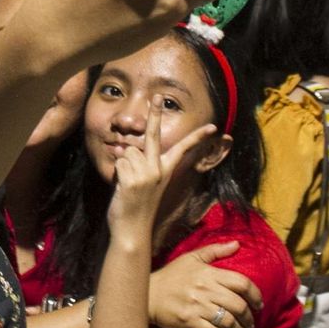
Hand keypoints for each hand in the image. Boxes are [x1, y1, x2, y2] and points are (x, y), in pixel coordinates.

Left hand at [107, 96, 215, 234]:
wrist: (132, 231)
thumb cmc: (136, 207)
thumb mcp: (142, 184)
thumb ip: (138, 165)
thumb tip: (123, 148)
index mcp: (165, 173)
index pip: (183, 150)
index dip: (197, 138)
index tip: (212, 127)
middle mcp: (158, 171)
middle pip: (155, 136)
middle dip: (156, 115)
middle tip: (157, 96)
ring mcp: (146, 175)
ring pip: (128, 152)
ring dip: (123, 165)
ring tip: (127, 184)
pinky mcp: (132, 180)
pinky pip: (119, 161)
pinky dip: (117, 172)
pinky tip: (122, 187)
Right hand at [148, 241, 261, 327]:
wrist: (146, 293)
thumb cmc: (171, 276)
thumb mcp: (191, 258)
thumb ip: (215, 250)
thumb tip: (238, 244)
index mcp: (207, 273)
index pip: (242, 283)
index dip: (255, 295)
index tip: (258, 304)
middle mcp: (204, 289)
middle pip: (239, 305)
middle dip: (250, 317)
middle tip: (251, 322)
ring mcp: (197, 306)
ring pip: (230, 322)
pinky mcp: (189, 321)